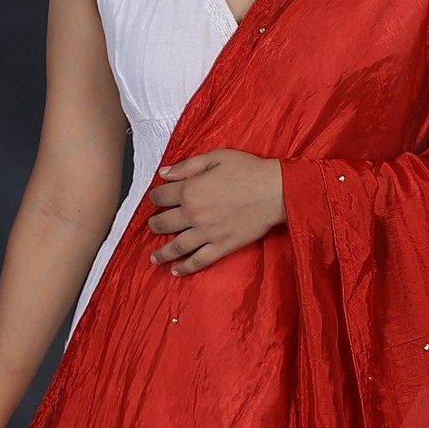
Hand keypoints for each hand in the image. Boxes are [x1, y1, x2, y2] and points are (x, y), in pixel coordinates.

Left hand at [145, 148, 284, 274]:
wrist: (275, 191)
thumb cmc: (248, 170)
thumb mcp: (216, 156)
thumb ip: (188, 165)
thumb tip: (164, 173)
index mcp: (189, 189)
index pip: (160, 197)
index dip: (155, 197)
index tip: (156, 199)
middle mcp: (193, 214)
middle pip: (163, 224)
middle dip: (155, 224)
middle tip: (153, 226)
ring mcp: (206, 233)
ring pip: (176, 247)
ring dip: (162, 253)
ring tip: (154, 258)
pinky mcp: (221, 246)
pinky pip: (198, 261)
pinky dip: (185, 268)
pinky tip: (176, 271)